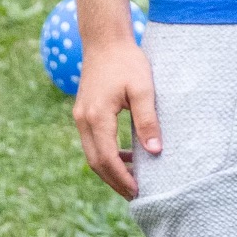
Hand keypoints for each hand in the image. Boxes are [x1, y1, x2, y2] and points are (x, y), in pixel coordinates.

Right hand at [72, 34, 161, 197]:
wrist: (105, 41)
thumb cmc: (128, 62)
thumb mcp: (144, 89)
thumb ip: (148, 120)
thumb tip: (155, 151)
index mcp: (97, 117)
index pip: (107, 158)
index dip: (122, 177)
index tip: (138, 192)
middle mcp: (83, 120)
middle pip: (96, 161)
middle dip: (115, 180)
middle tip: (136, 195)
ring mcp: (81, 118)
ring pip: (92, 153)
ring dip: (111, 169)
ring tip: (134, 181)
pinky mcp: (85, 114)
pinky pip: (94, 142)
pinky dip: (109, 154)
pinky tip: (129, 157)